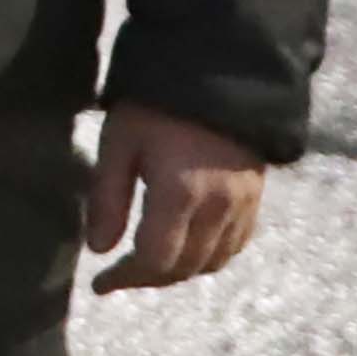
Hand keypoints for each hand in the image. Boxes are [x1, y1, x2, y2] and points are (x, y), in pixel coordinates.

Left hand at [85, 102, 265, 290]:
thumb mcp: (119, 143)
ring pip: (215, 261)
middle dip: (148, 279)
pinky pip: (237, 243)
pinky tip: (187, 249)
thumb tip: (99, 250)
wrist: (220, 71)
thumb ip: (108, 198)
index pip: (155, 261)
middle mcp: (219, 207)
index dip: (126, 279)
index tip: (99, 284)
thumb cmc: (157, 105)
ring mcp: (244, 203)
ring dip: (180, 272)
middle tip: (118, 277)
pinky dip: (211, 257)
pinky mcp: (257, 195)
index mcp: (180, 195)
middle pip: (185, 267)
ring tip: (147, 266)